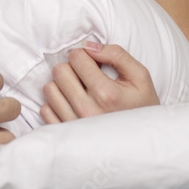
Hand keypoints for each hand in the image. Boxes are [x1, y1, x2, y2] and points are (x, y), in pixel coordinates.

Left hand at [40, 43, 159, 122]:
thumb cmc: (142, 106)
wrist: (142, 143)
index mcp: (106, 93)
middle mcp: (87, 110)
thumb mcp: (140, 76)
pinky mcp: (65, 134)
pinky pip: (45, 110)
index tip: (94, 65)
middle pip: (60, 72)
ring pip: (49, 89)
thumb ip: (116, 54)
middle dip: (72, 68)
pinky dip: (57, 104)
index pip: (76, 57)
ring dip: (63, 86)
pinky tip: (73, 105)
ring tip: (80, 91)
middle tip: (86, 77)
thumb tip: (87, 45)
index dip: (85, 55)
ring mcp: (74, 124)